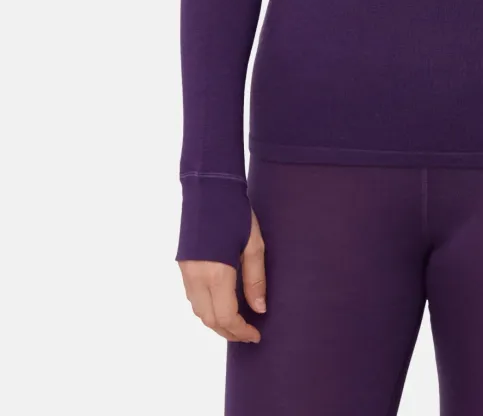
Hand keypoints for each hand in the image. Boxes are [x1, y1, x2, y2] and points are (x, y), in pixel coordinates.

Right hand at [178, 210, 266, 341]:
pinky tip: (221, 302)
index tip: (256, 334)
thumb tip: (259, 309)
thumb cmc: (234, 212)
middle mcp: (196, 277)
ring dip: (216, 321)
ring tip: (237, 321)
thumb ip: (255, 278)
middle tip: (248, 333)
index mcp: (216, 274)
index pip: (226, 317)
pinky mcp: (183, 265)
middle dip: (228, 331)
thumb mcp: (253, 244)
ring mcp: (186, 272)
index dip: (241, 331)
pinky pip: (193, 297)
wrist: (208, 187)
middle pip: (209, 319)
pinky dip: (207, 308)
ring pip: (198, 311)